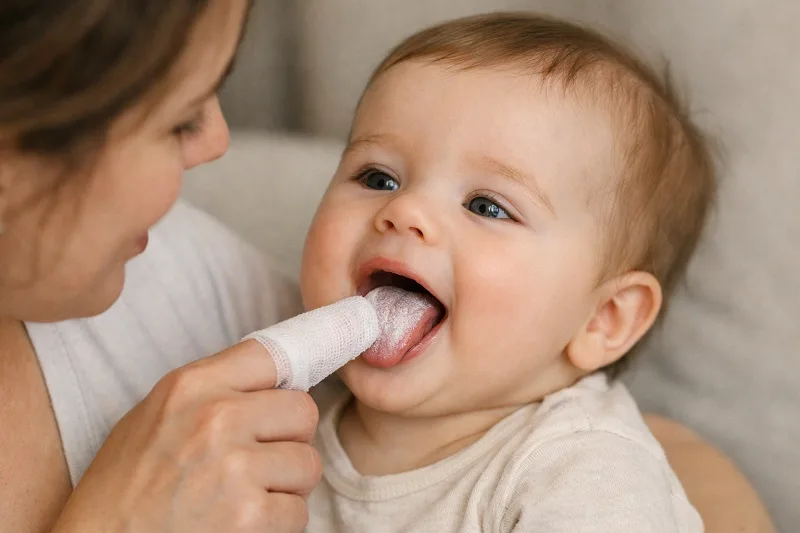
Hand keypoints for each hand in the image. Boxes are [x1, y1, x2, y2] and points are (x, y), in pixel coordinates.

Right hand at [52, 340, 321, 532]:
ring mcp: (236, 467)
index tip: (286, 398)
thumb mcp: (153, 417)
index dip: (287, 380)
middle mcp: (217, 418)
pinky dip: (279, 522)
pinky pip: (298, 509)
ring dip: (287, 484)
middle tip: (264, 459)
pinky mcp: (250, 515)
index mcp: (191, 386)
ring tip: (250, 495)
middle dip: (291, 438)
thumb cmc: (120, 489)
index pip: (273, 357)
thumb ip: (212, 391)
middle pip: (303, 411)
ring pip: (308, 463)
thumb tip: (270, 381)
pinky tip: (246, 522)